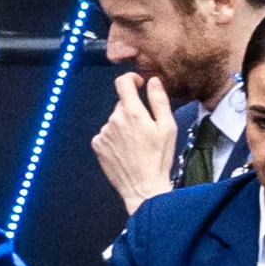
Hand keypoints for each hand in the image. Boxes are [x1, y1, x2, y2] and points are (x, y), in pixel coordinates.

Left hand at [92, 72, 178, 213]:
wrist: (142, 186)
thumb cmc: (159, 158)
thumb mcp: (167, 127)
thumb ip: (159, 100)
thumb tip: (153, 81)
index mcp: (132, 113)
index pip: (122, 82)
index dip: (131, 79)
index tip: (139, 84)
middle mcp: (113, 120)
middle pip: (121, 104)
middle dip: (133, 110)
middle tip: (146, 128)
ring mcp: (103, 133)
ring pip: (114, 120)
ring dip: (124, 125)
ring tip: (137, 143)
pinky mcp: (97, 145)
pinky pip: (106, 133)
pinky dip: (115, 137)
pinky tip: (125, 149)